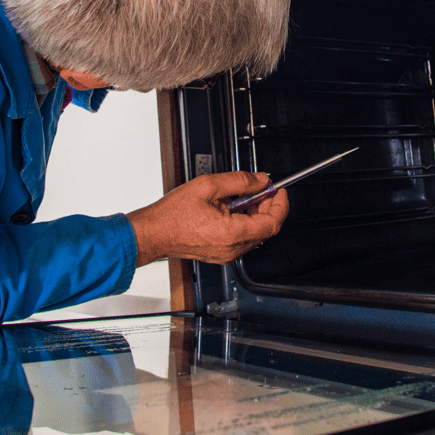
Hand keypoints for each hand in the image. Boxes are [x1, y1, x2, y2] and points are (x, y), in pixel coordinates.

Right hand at [126, 172, 288, 266]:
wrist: (153, 233)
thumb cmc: (173, 214)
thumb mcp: (209, 185)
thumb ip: (241, 181)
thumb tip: (261, 180)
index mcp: (233, 233)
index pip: (273, 222)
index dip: (281, 204)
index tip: (279, 190)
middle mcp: (233, 248)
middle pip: (266, 228)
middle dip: (268, 206)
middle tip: (261, 188)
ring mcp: (227, 254)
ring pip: (255, 234)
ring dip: (255, 214)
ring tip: (242, 197)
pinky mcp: (221, 254)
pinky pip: (242, 239)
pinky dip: (244, 222)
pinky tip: (232, 208)